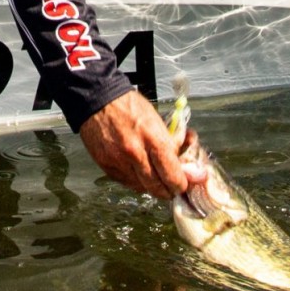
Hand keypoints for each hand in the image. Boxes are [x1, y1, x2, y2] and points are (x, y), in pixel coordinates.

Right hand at [76, 91, 206, 200]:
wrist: (99, 100)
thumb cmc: (130, 107)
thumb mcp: (158, 121)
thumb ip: (174, 144)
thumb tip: (191, 164)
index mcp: (153, 139)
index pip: (173, 176)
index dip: (181, 185)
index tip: (182, 184)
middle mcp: (135, 154)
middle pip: (158, 189)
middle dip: (167, 191)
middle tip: (171, 187)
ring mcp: (119, 162)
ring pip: (142, 188)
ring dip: (150, 186)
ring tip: (153, 175)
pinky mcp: (106, 166)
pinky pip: (126, 183)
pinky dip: (135, 180)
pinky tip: (137, 170)